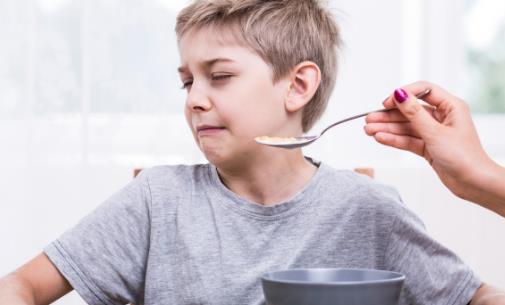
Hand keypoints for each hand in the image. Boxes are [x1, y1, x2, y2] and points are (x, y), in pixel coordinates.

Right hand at [364, 81, 504, 215]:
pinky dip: (394, 139)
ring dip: (387, 129)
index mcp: (451, 107)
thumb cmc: (464, 157)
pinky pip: (407, 140)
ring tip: (368, 130)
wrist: (474, 183)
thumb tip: (399, 94)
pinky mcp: (428, 147)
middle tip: (369, 120)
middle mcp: (442, 117)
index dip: (403, 94)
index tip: (387, 102)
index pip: (423, 91)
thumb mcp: (435, 133)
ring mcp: (434, 133)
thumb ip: (414, 113)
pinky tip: (380, 138)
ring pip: (406, 127)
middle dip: (389, 116)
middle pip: (410, 111)